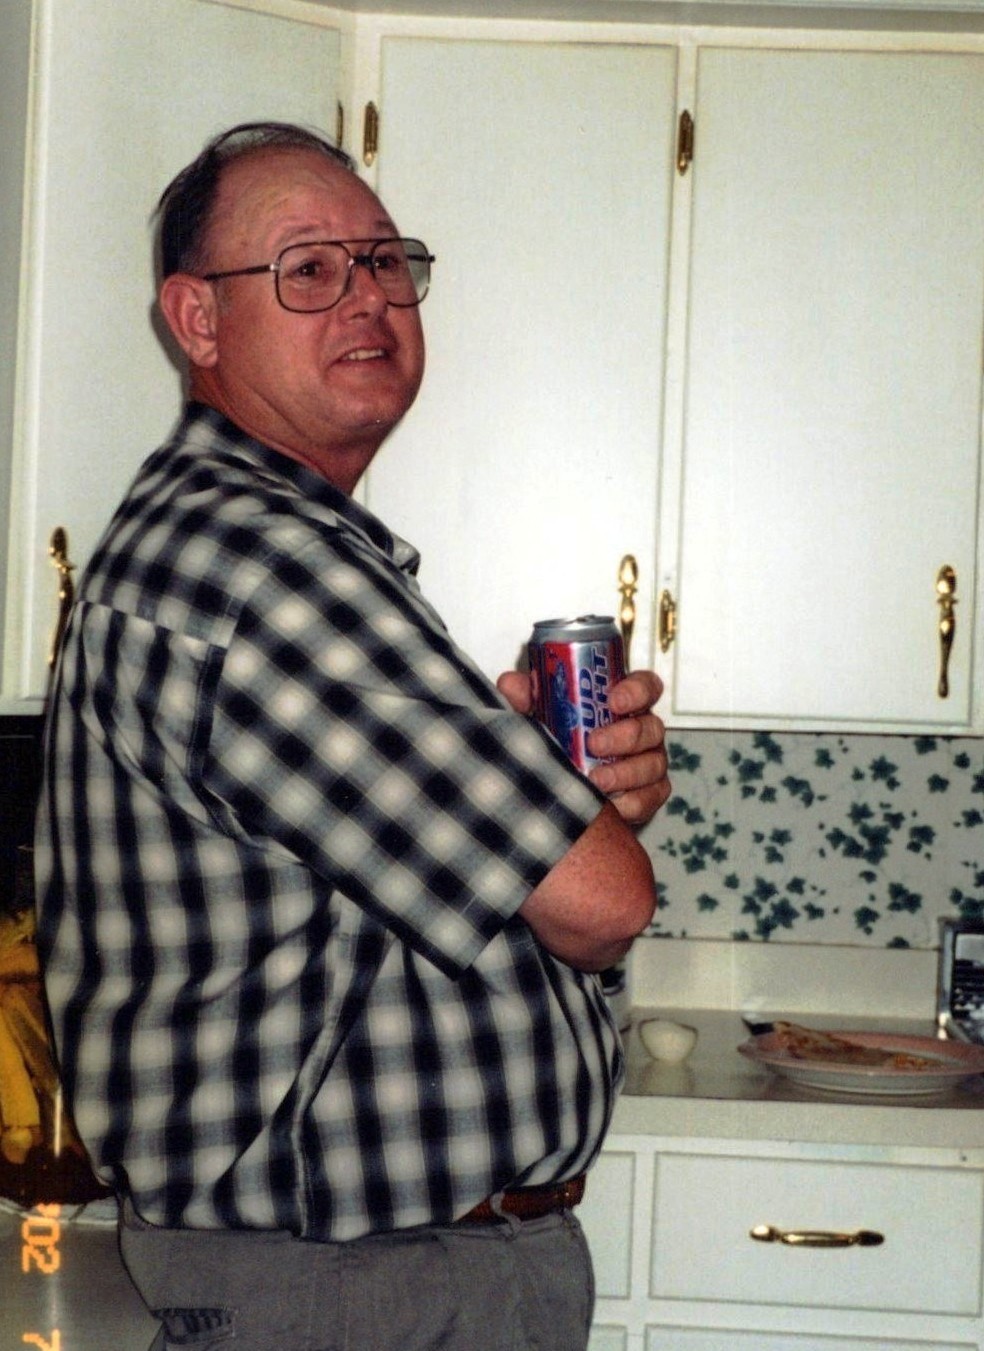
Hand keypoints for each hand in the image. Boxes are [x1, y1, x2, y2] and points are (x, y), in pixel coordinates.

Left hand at [495, 668, 670, 826]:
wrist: (560, 787)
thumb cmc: (558, 738)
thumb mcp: (539, 714)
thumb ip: (526, 696)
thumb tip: (511, 684)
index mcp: (623, 703)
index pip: (646, 686)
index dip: (637, 690)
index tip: (614, 700)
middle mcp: (642, 730)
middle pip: (651, 727)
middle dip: (625, 736)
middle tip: (594, 744)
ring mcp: (650, 763)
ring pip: (654, 764)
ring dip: (626, 772)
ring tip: (595, 780)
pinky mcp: (650, 794)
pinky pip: (651, 797)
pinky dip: (632, 802)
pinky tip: (611, 806)